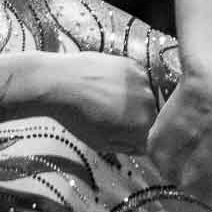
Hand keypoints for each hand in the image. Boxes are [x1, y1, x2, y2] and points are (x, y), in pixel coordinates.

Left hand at [38, 52, 158, 152]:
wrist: (59, 83)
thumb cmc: (76, 117)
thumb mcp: (101, 143)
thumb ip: (127, 147)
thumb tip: (141, 146)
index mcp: (143, 127)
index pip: (151, 136)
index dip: (135, 135)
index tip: (120, 131)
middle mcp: (149, 104)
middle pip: (151, 115)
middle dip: (136, 116)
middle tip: (110, 113)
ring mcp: (143, 82)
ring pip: (146, 95)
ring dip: (133, 98)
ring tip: (106, 97)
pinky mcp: (134, 65)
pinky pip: (138, 79)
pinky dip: (127, 82)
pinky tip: (108, 84)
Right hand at [147, 65, 211, 202]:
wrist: (209, 94)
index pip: (207, 196)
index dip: (209, 180)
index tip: (211, 166)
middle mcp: (187, 185)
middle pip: (187, 186)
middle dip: (192, 172)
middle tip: (199, 149)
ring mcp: (167, 168)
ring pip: (170, 172)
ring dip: (176, 162)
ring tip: (187, 141)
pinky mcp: (153, 150)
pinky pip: (158, 157)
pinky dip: (165, 149)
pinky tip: (177, 134)